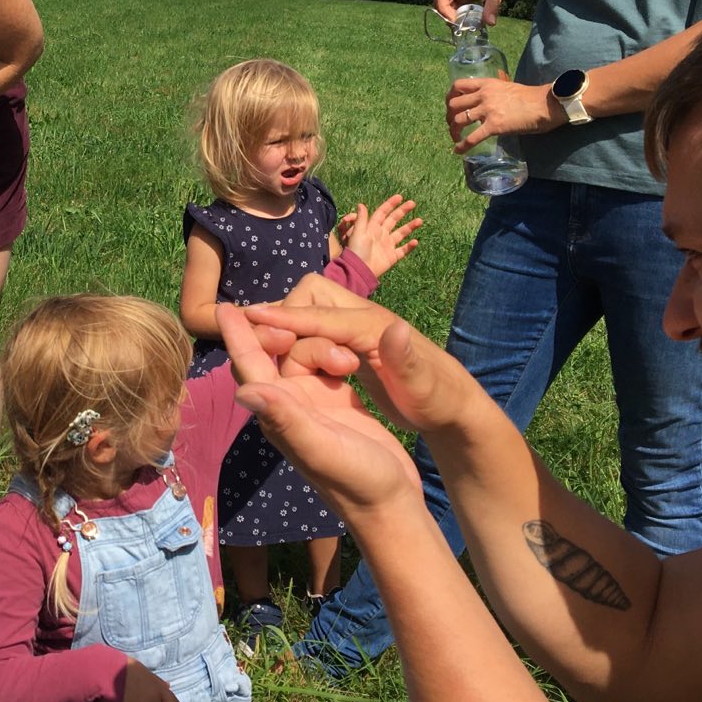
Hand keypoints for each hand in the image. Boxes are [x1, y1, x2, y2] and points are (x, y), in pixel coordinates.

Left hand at [218, 303, 420, 521]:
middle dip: (287, 334)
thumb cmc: (357, 482)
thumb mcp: (321, 449)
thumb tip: (244, 391)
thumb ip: (286, 420)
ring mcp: (312, 402)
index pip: (249, 367)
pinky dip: (333, 352)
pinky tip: (348, 355)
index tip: (223, 306)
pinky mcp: (336, 402)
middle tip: (305, 323)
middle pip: (273, 353)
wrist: (391, 505)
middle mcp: (289, 405)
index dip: (237, 337)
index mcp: (279, 414)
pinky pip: (324, 364)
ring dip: (322, 347)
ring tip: (348, 363)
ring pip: (303, 354)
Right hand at [244, 276, 479, 436]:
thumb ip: (407, 360)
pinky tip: (285, 353)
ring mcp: (357, 327)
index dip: (286, 316)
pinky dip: (297, 335)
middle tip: (268, 345)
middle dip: (285, 314)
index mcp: (374, 326)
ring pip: (310, 310)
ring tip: (270, 349)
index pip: (321, 315)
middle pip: (310, 296)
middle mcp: (363, 318)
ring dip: (289, 324)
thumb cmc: (439, 401)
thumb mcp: (424, 388)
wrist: (454, 404)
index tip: (248, 315)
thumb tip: (394, 328)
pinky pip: (316, 328)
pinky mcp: (353, 340)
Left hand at [338, 195, 422, 278]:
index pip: (383, 213)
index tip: (400, 197)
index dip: (390, 204)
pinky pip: (403, 250)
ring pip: (401, 233)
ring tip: (420, 220)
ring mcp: (387, 245)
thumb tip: (361, 204)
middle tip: (413, 203)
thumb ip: (361, 219)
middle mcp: (381, 234)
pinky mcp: (391, 257)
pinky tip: (415, 241)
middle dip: (402, 211)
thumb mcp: (357, 233)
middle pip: (393, 220)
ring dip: (410, 226)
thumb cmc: (356, 251)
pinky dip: (409, 246)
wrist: (359, 270)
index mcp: (372, 227)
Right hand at [433, 0, 523, 25]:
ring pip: (448, 5)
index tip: (454, 20)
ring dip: (452, 16)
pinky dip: (460, 15)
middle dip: (446, 14)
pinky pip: (457, 7)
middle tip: (458, 26)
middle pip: (441, 0)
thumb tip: (489, 23)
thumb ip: (492, 6)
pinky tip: (467, 22)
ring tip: (462, 26)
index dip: (443, 8)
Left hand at [446, 77, 561, 149]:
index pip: (458, 85)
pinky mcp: (494, 126)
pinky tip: (458, 151)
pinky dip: (462, 146)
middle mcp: (483, 95)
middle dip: (449, 116)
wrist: (545, 104)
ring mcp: (488, 110)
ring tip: (455, 138)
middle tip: (453, 124)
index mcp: (486, 84)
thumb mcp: (507, 86)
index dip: (450, 96)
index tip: (450, 106)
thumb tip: (489, 98)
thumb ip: (494, 91)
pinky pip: (472, 138)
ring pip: (458, 120)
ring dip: (453, 131)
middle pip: (453, 104)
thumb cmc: (531, 97)